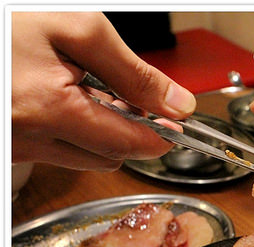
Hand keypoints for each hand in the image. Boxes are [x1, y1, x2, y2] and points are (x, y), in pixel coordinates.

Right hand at [11, 12, 195, 170]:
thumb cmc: (6, 22)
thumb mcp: (78, 30)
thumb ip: (134, 72)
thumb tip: (177, 104)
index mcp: (52, 111)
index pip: (130, 145)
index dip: (160, 136)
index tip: (175, 126)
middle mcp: (29, 140)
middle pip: (111, 157)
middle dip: (128, 131)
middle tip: (124, 96)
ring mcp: (15, 148)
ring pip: (85, 157)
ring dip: (100, 132)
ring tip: (84, 90)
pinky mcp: (8, 148)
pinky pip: (56, 151)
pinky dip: (71, 131)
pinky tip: (60, 100)